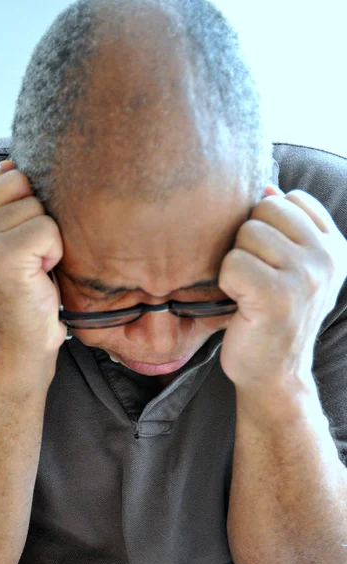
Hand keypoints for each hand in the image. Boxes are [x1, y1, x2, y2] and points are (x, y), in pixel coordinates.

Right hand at [0, 160, 67, 361]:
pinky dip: (55, 252)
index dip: (25, 199)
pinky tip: (41, 275)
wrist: (19, 347)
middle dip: (37, 215)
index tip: (25, 236)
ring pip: (37, 205)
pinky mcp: (2, 255)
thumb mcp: (1, 244)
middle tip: (31, 254)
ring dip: (48, 237)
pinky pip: (48, 228)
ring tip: (35, 267)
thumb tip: (20, 162)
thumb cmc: (22, 294)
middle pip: (21, 180)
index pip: (1, 172)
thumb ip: (2, 206)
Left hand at [217, 184, 346, 394]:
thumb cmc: (274, 317)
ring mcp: (306, 276)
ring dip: (237, 264)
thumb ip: (286, 227)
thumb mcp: (293, 268)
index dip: (267, 226)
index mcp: (336, 247)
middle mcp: (328, 258)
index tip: (271, 262)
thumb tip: (267, 188)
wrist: (274, 374)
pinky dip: (227, 283)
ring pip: (246, 235)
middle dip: (249, 242)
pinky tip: (241, 303)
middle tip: (257, 278)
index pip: (289, 200)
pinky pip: (232, 263)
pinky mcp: (277, 296)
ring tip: (250, 292)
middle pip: (264, 210)